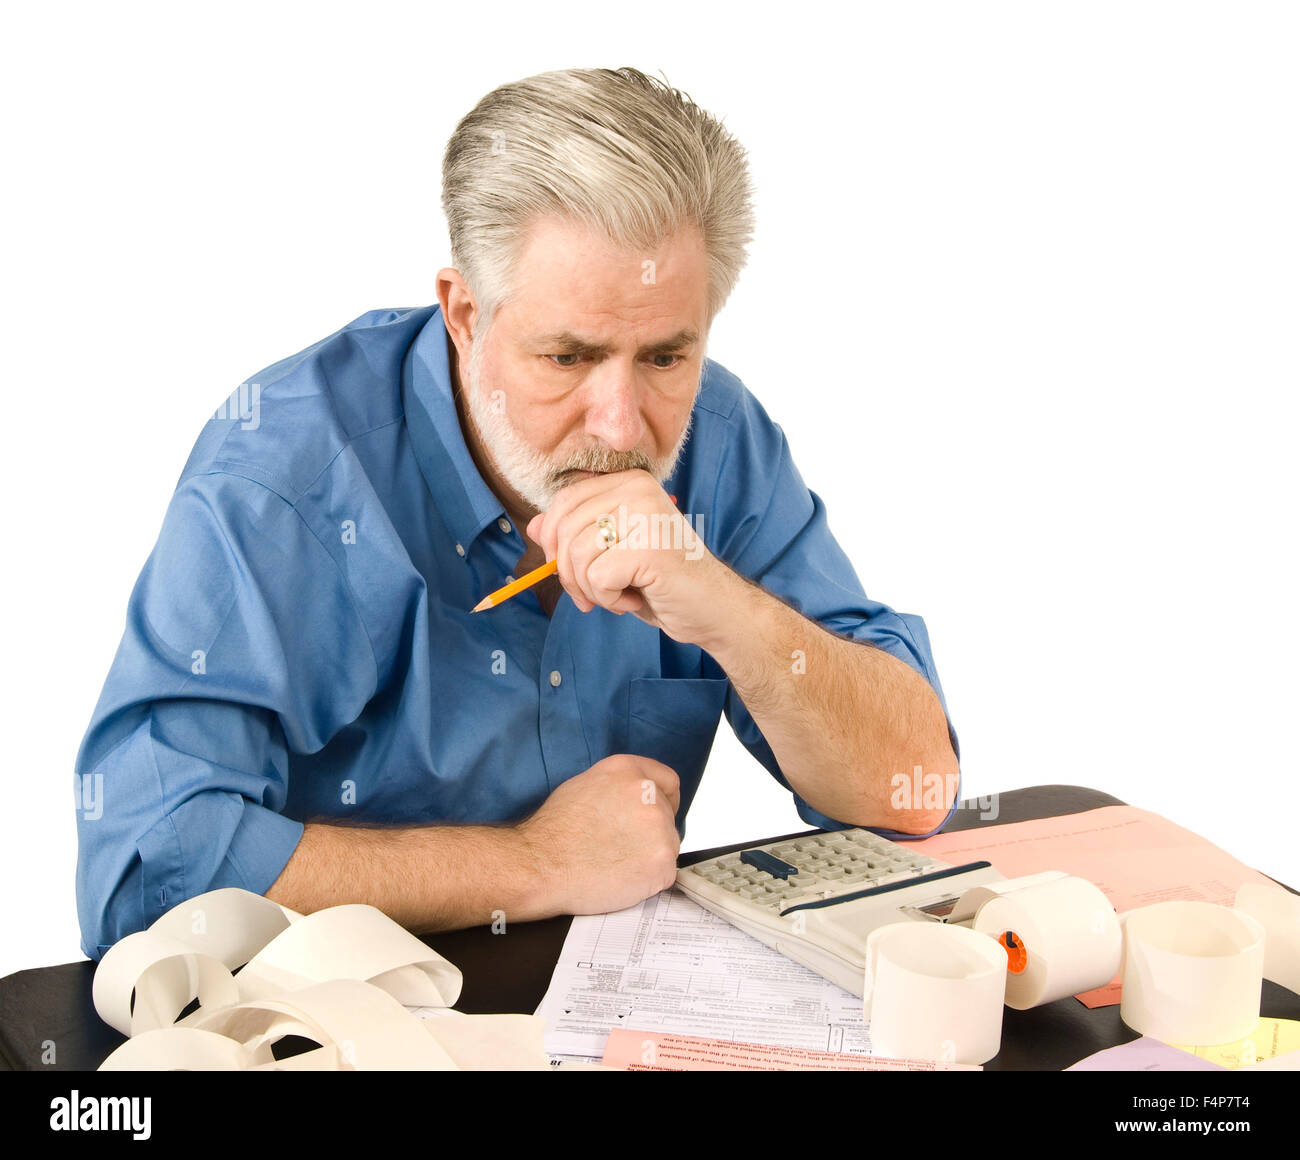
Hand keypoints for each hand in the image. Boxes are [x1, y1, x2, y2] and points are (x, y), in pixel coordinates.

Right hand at [516, 753, 680, 914]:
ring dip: (649, 856)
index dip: (664, 800)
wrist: (542, 865)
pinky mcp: (661, 861)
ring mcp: (658, 828)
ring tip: (616, 863)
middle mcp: (648, 794)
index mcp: (628, 771)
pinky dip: (648, 880)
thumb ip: (619, 786)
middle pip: (667, 817)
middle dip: (650, 832)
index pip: (669, 781)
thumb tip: (632, 798)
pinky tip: (622, 877)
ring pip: (667, 845)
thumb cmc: (554, 831)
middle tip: (621, 847)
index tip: (658, 813)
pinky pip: (665, 873)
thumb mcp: (585, 785)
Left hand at [523, 468, 730, 645]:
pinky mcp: (649, 547)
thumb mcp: (612, 553)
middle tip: (593, 595)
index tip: (572, 571)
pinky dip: (609, 600)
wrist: (711, 607)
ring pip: (577, 555)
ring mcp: (645, 515)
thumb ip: (576, 535)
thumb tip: (534, 526)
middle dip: (568, 572)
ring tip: (618, 596)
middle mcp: (637, 489)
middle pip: (564, 528)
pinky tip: (633, 600)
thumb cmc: (662, 581)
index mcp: (629, 482)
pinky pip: (597, 577)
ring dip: (590, 589)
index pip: (564, 501)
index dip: (553, 540)